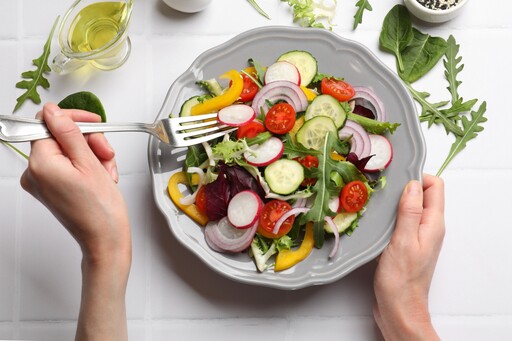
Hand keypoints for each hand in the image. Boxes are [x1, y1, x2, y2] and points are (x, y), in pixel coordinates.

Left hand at [20, 102, 129, 260]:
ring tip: (106, 172)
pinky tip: (101, 177)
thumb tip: (54, 112)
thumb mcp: (89, 162)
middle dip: (89, 142)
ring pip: (69, 151)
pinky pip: (68, 165)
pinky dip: (87, 167)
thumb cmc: (101, 209)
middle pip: (61, 137)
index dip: (74, 119)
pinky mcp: (51, 188)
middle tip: (106, 155)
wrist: (105, 238)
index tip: (92, 122)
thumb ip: (69, 133)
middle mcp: (35, 172)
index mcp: (40, 163)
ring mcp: (42, 182)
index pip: (48, 123)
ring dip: (92, 156)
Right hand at [373, 174, 444, 340]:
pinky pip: (399, 221)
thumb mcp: (404, 241)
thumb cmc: (401, 279)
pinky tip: (373, 220)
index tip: (395, 178)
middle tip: (381, 188)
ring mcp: (416, 236)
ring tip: (375, 202)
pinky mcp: (404, 244)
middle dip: (403, 187)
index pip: (434, 186)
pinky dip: (388, 216)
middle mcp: (428, 227)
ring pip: (408, 207)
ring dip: (393, 202)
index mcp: (433, 224)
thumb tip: (413, 184)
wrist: (398, 307)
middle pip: (421, 194)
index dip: (417, 177)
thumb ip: (410, 212)